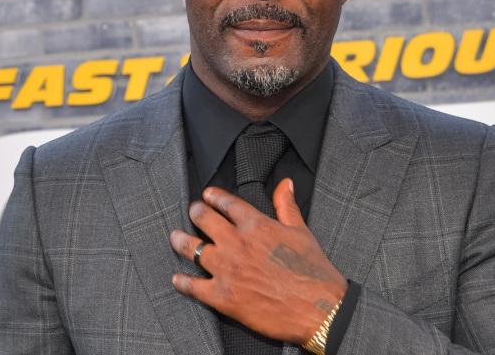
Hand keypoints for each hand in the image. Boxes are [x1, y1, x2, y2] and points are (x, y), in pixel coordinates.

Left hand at [169, 178, 347, 344]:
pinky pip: (193, 286)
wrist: (318, 308)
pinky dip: (182, 282)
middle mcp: (237, 243)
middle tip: (192, 211)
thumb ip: (287, 206)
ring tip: (176, 237)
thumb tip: (285, 184)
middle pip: (204, 219)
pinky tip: (177, 279)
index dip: (214, 196)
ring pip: (193, 249)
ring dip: (181, 241)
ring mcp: (227, 269)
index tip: (207, 194)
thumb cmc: (312, 270)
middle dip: (196, 212)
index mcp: (256, 225)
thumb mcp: (301, 231)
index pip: (227, 203)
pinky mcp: (223, 296)